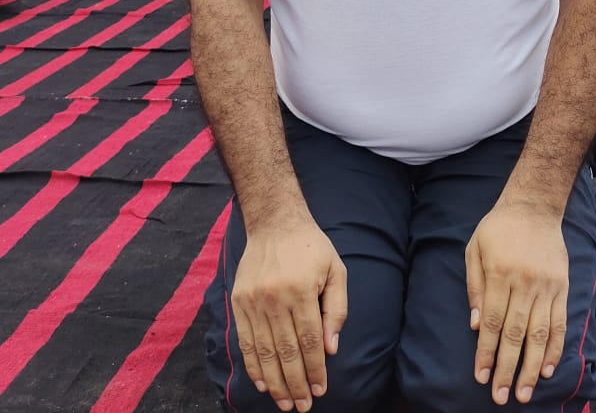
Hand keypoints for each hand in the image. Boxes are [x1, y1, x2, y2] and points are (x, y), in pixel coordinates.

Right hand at [232, 217, 347, 411]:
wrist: (274, 222)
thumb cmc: (311, 247)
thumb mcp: (335, 269)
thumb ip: (336, 309)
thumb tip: (331, 348)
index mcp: (300, 290)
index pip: (309, 341)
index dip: (315, 370)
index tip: (320, 391)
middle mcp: (275, 298)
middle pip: (286, 352)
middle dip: (296, 384)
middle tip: (302, 407)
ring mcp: (253, 301)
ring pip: (264, 352)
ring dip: (275, 383)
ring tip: (285, 403)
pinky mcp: (239, 302)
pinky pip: (246, 342)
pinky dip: (253, 366)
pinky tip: (263, 384)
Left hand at [466, 202, 568, 405]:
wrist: (534, 206)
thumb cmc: (498, 228)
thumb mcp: (475, 248)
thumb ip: (475, 286)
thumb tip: (476, 325)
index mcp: (500, 274)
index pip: (492, 322)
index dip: (486, 353)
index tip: (481, 377)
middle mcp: (524, 283)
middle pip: (515, 334)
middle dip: (507, 368)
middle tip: (502, 396)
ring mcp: (546, 286)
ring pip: (539, 333)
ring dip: (531, 366)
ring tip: (524, 392)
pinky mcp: (562, 286)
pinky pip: (559, 322)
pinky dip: (554, 348)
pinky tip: (546, 368)